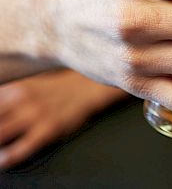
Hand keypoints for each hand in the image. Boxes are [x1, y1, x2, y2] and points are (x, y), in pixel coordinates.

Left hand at [0, 70, 125, 169]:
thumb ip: (7, 99)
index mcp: (15, 89)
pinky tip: (3, 161)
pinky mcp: (48, 128)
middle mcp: (22, 100)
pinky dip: (7, 157)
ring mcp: (35, 115)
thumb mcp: (29, 86)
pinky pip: (21, 148)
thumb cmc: (57, 89)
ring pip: (0, 135)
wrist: (88, 87)